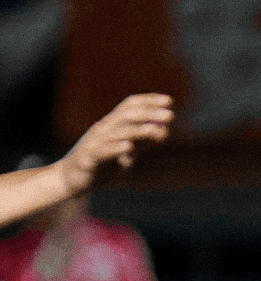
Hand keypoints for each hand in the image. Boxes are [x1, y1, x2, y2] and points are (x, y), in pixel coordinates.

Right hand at [58, 94, 172, 194]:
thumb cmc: (102, 163)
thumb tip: (163, 130)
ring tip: (155, 130)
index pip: (129, 105)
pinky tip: (128, 146)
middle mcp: (102, 129)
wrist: (71, 180)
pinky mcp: (87, 159)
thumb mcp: (126, 151)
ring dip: (137, 130)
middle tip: (170, 115)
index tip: (170, 100)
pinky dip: (115, 148)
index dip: (148, 100)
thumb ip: (142, 141)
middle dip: (149, 114)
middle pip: (125, 115)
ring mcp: (94, 143)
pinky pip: (101, 152)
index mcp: (112, 124)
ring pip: (117, 133)